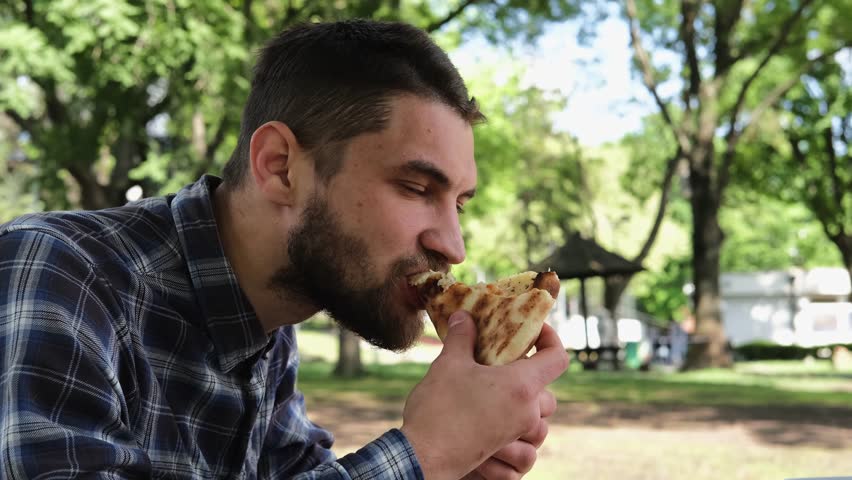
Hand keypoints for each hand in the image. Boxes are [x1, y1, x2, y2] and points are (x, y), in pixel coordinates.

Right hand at [400, 311, 567, 479]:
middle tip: (503, 369)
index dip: (551, 339)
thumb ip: (462, 337)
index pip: (558, 358)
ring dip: (526, 414)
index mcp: (521, 385)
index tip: (532, 331)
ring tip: (497, 400)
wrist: (423, 455)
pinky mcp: (503, 453)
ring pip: (541, 427)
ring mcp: (516, 435)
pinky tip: (496, 433)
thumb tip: (464, 316)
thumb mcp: (448, 364)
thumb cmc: (439, 407)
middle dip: (531, 381)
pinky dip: (516, 447)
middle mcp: (527, 412)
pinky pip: (524, 454)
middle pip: (549, 394)